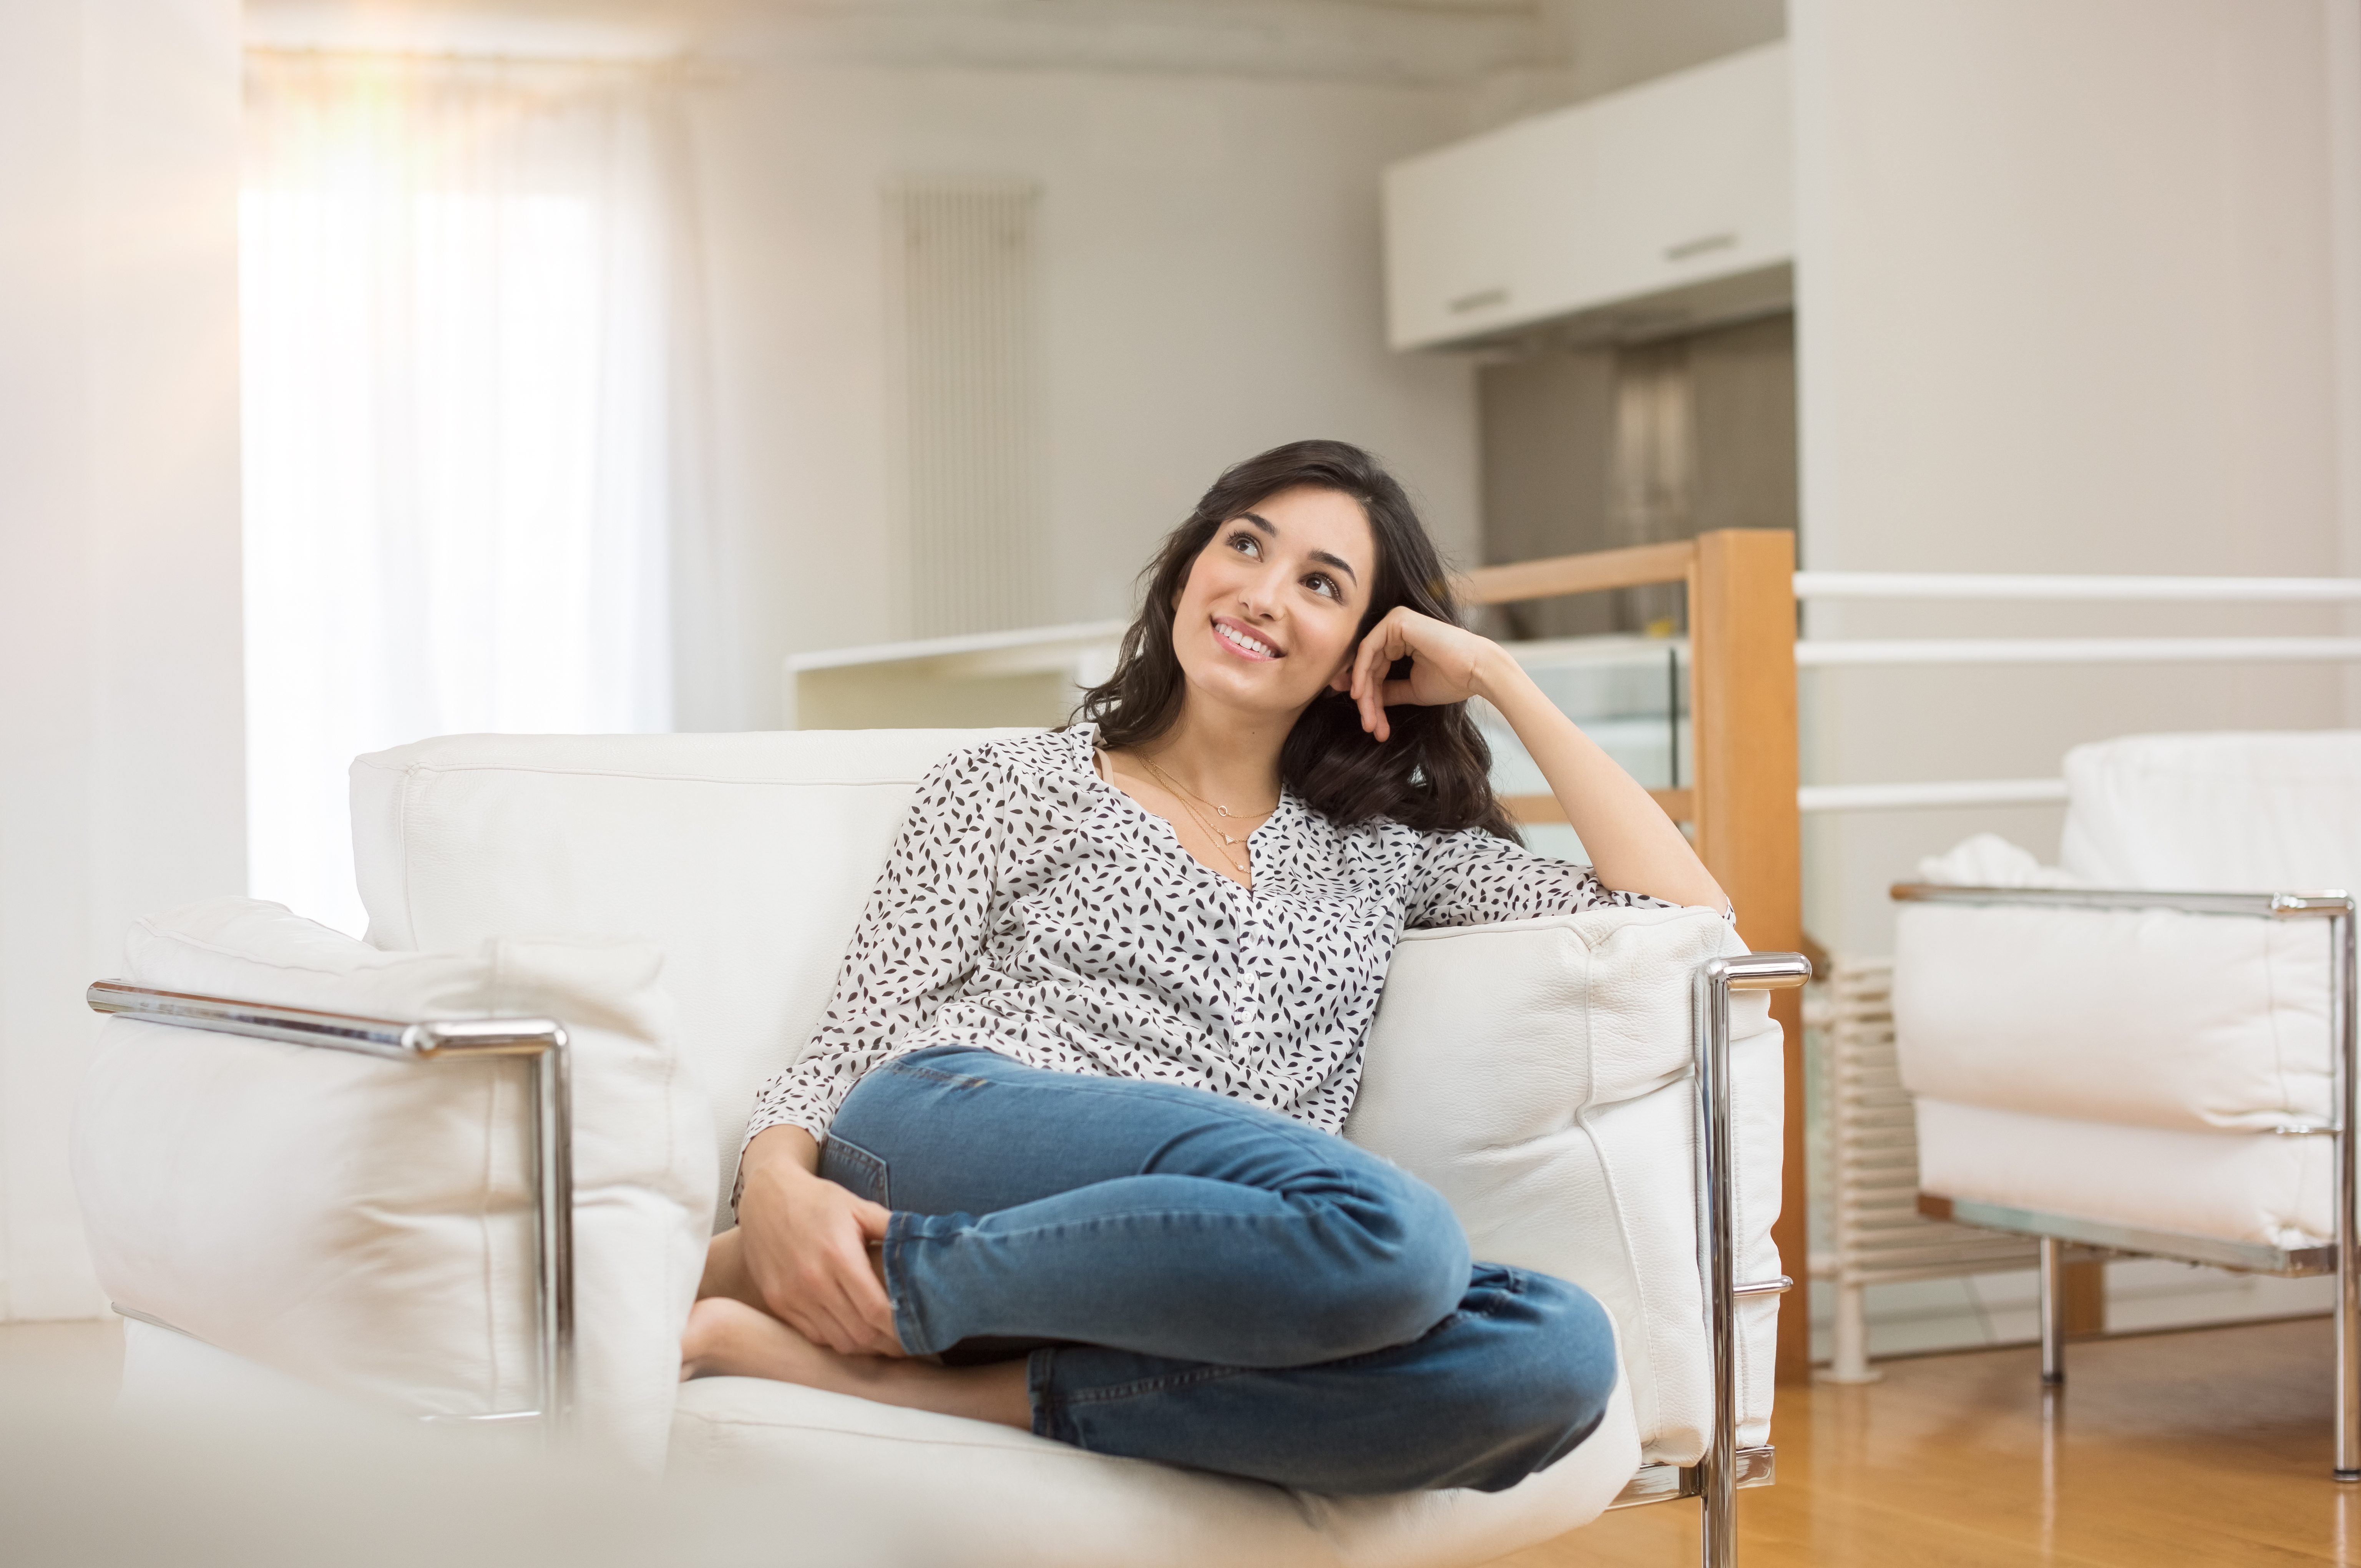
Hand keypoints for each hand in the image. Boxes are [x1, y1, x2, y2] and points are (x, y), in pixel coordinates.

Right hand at [734, 1132, 900, 1355]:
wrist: (765, 1197)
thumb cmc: (817, 1200)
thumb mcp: (858, 1207)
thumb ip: (892, 1228)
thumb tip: (928, 1242)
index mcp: (839, 1255)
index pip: (876, 1309)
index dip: (901, 1328)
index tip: (919, 1332)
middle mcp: (813, 1280)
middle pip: (860, 1333)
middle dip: (889, 1343)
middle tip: (908, 1344)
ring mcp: (792, 1295)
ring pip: (838, 1340)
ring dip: (864, 1346)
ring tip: (884, 1340)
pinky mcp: (777, 1302)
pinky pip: (814, 1335)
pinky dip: (837, 1338)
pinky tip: (853, 1330)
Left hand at [1335, 606, 1502, 742]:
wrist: (1478, 671)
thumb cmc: (1453, 680)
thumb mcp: (1412, 689)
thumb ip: (1389, 691)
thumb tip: (1363, 699)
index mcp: (1402, 640)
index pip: (1377, 671)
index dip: (1371, 699)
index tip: (1370, 725)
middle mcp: (1397, 627)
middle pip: (1370, 667)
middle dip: (1367, 700)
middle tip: (1369, 726)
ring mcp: (1396, 621)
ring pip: (1367, 661)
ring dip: (1365, 694)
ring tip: (1370, 721)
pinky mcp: (1397, 620)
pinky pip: (1368, 649)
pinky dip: (1361, 673)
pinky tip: (1361, 696)